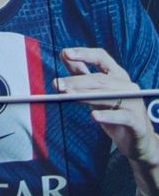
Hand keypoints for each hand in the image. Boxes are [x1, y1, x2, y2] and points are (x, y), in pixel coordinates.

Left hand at [55, 47, 158, 168]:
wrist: (138, 142)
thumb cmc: (115, 113)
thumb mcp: (97, 93)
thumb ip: (82, 74)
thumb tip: (64, 55)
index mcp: (117, 75)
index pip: (101, 57)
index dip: (83, 53)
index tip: (65, 53)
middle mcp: (127, 86)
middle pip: (99, 79)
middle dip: (76, 81)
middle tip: (58, 84)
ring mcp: (133, 103)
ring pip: (107, 96)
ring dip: (85, 96)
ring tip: (68, 95)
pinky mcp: (136, 122)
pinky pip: (121, 117)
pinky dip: (107, 116)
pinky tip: (94, 116)